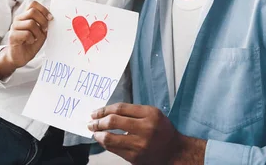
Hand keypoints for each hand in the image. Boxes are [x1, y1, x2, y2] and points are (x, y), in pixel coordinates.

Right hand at [0, 1, 52, 71]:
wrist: (21, 57)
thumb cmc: (31, 44)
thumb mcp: (41, 32)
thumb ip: (45, 24)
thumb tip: (51, 16)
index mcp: (26, 16)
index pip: (33, 4)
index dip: (43, 9)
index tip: (50, 18)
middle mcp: (19, 19)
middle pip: (32, 11)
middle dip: (43, 21)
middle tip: (45, 30)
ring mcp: (14, 27)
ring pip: (30, 23)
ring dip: (37, 33)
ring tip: (36, 38)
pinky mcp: (12, 36)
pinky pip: (27, 34)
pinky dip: (32, 39)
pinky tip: (30, 42)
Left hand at [88, 103, 203, 164]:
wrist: (174, 152)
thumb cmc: (162, 130)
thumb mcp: (153, 114)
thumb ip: (133, 111)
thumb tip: (107, 112)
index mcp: (150, 114)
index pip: (120, 108)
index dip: (104, 109)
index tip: (96, 112)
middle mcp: (145, 128)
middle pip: (113, 121)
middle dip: (98, 121)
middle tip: (91, 121)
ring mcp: (140, 145)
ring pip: (110, 138)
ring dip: (97, 134)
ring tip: (94, 131)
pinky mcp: (135, 157)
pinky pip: (114, 149)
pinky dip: (104, 143)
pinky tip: (102, 140)